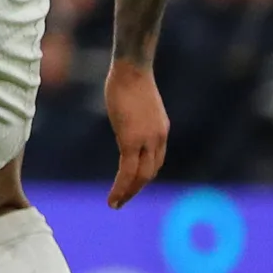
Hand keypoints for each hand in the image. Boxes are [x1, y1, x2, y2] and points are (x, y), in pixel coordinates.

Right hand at [105, 60, 168, 206]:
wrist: (132, 69)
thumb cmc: (129, 78)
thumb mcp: (136, 103)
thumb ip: (134, 117)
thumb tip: (126, 119)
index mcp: (160, 131)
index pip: (154, 161)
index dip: (143, 176)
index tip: (131, 184)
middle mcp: (158, 139)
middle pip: (150, 173)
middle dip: (136, 189)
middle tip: (122, 201)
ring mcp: (147, 141)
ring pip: (141, 177)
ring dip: (129, 193)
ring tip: (116, 204)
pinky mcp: (131, 140)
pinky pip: (127, 171)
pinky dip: (121, 188)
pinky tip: (113, 197)